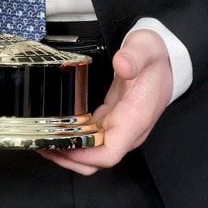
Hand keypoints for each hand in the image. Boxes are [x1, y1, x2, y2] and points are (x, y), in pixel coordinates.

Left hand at [42, 29, 173, 173]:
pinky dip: (73, 139)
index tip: (59, 146)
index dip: (83, 155)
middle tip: (39, 143)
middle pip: (96, 160)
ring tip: (41, 139)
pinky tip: (55, 130)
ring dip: (67, 151)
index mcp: (135, 119)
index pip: (109, 153)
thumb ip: (134, 56)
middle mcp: (127, 130)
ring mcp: (120, 128)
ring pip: (91, 153)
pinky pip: (90, 139)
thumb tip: (121, 64)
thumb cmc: (156, 56)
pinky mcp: (112, 121)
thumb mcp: (145, 47)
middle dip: (67, 157)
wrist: (167, 58)